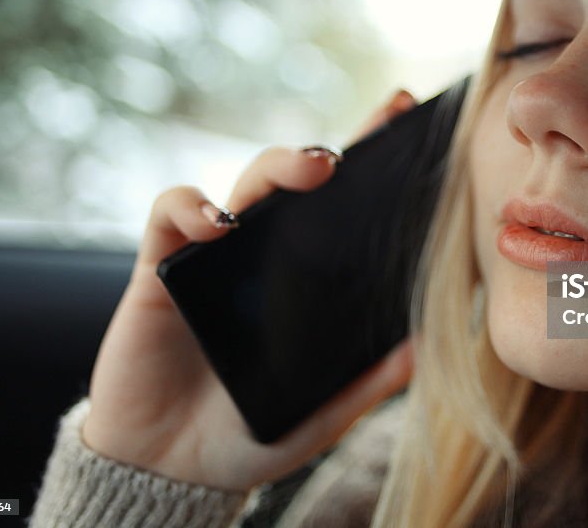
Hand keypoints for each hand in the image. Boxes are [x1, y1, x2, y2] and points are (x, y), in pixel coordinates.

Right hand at [81, 89, 416, 491]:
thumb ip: (367, 381)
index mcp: (306, 279)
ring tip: (312, 169)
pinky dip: (193, 207)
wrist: (171, 470)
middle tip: (360, 146)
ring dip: (278, 167)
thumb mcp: (321, 413)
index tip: (402, 116)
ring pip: (245, 185)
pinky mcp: (162, 269)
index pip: (343, 210)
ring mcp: (215, 257)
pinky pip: (172, 213)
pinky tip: (217, 225)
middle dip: (327, 151)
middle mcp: (265, 257)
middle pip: (296, 183)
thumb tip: (424, 345)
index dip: (370, 159)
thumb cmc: (248, 433)